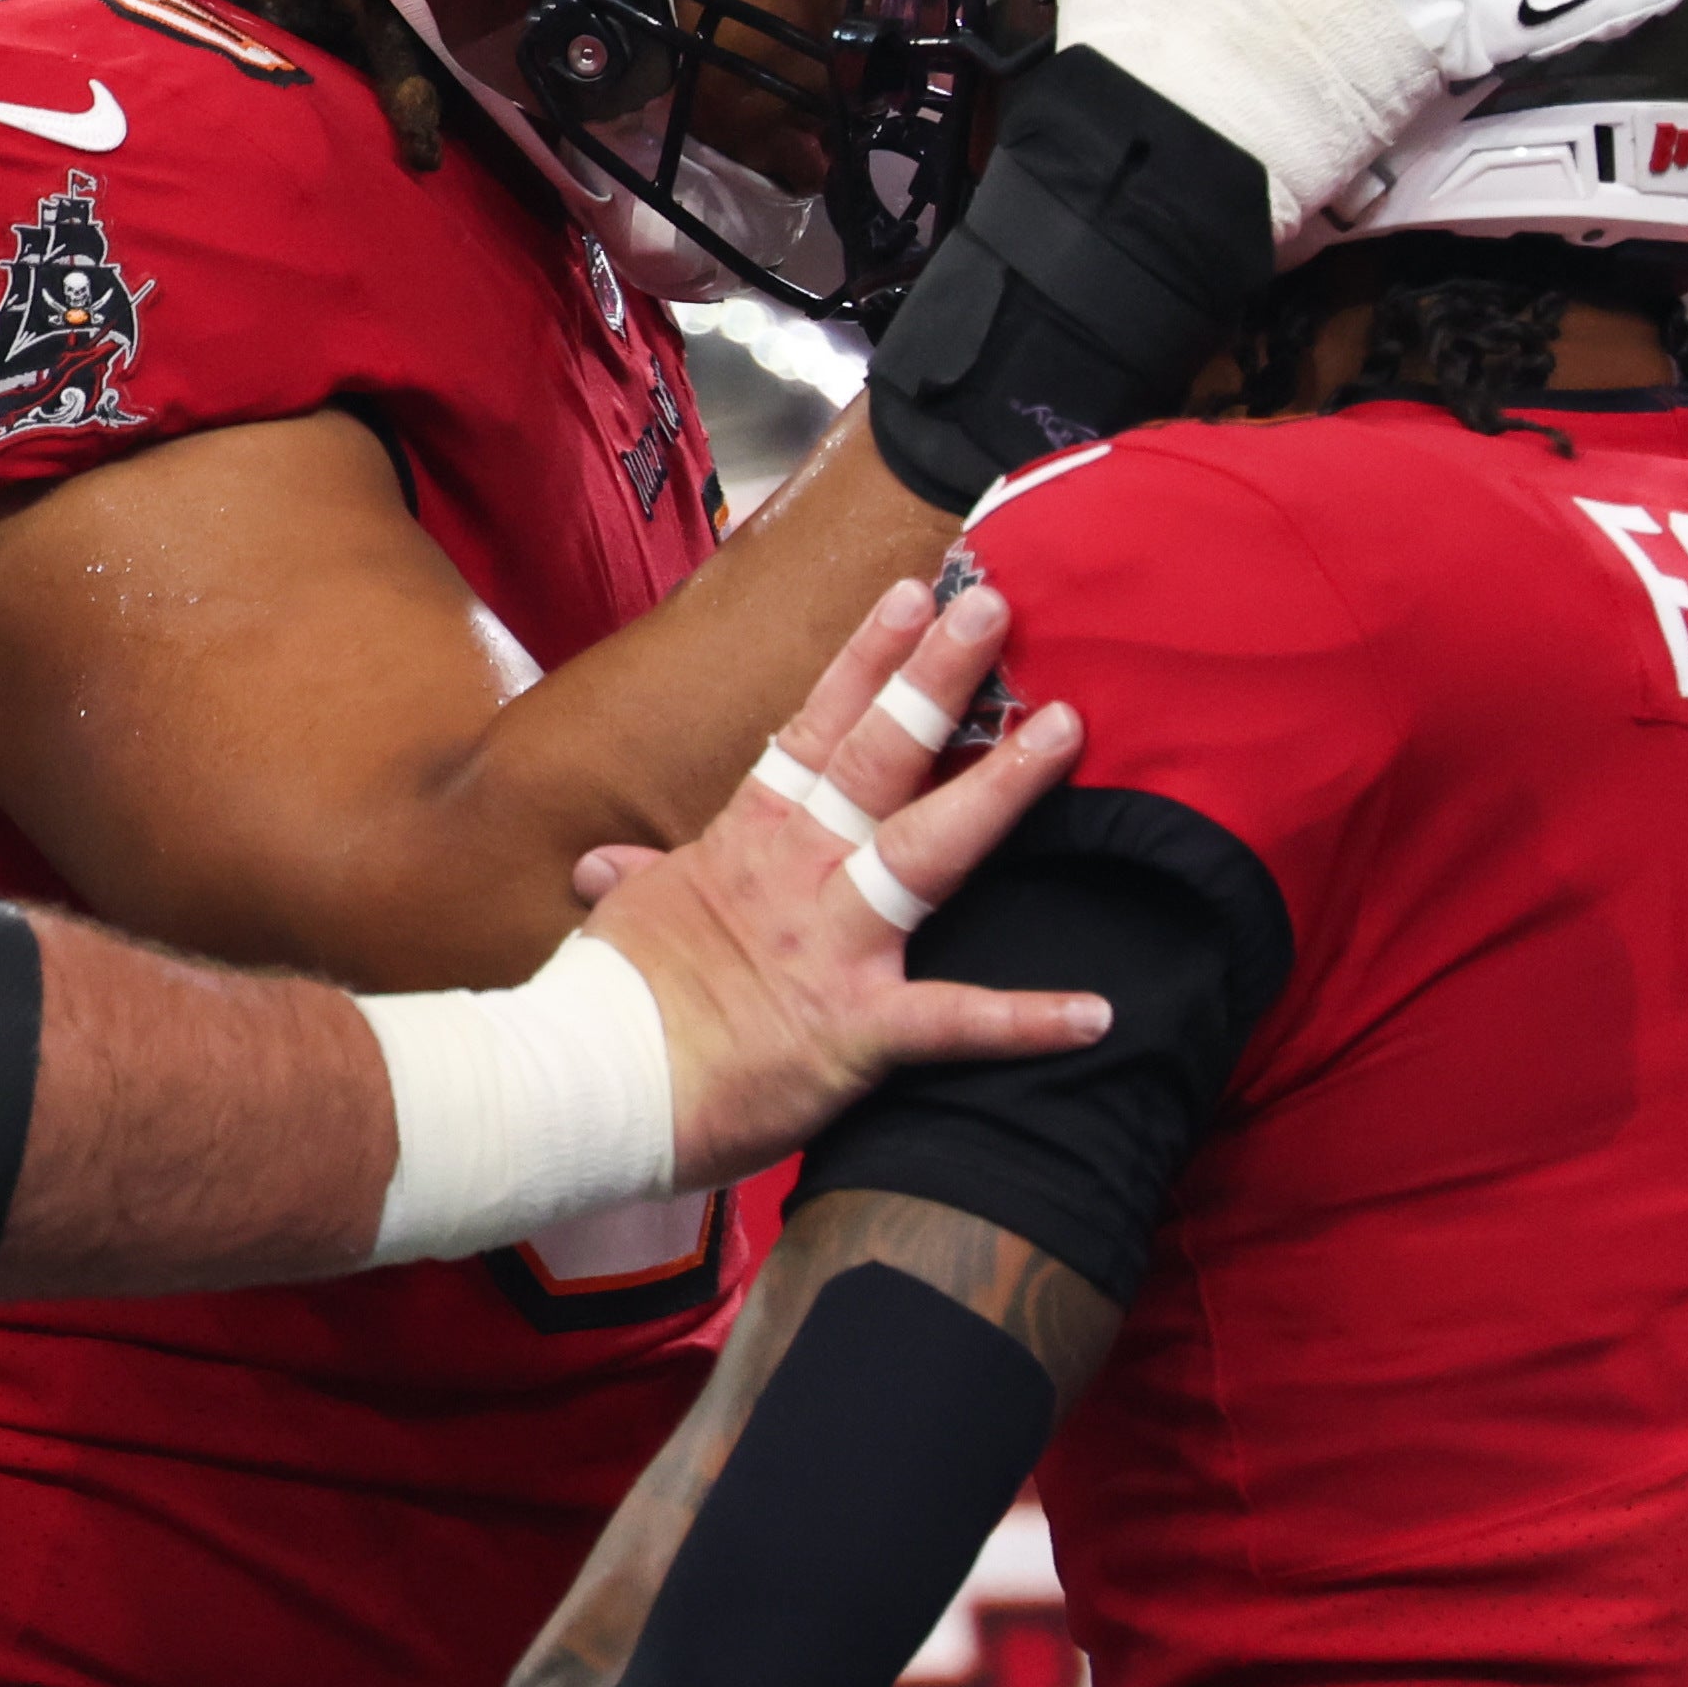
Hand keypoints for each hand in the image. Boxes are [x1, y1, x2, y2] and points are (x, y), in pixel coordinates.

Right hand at [575, 578, 1096, 1188]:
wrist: (591, 1090)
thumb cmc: (610, 1005)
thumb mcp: (626, 920)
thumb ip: (638, 880)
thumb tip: (601, 865)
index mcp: (748, 841)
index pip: (815, 730)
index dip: (866, 661)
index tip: (913, 596)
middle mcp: (798, 875)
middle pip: (876, 757)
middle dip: (936, 679)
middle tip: (995, 608)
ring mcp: (830, 946)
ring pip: (926, 850)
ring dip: (999, 788)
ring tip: (1064, 729)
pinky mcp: (856, 1029)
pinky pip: (955, 1022)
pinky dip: (1028, 1022)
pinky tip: (1096, 1014)